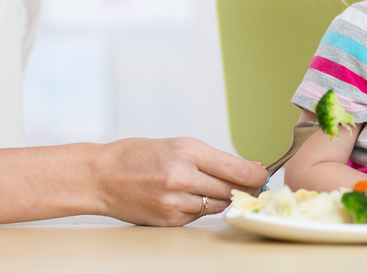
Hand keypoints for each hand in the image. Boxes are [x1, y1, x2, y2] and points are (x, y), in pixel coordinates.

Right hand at [89, 137, 267, 226]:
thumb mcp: (177, 145)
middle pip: (231, 190)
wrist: (101, 176)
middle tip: (253, 185)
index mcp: (186, 151)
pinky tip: (189, 197)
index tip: (265, 175)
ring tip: (211, 187)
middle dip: (245, 189)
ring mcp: (174, 201)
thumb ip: (213, 159)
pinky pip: (198, 216)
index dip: (257, 175)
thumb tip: (249, 168)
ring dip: (222, 198)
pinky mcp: (168, 220)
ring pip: (217, 205)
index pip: (236, 169)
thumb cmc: (137, 156)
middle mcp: (182, 177)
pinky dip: (201, 208)